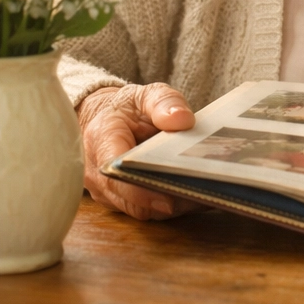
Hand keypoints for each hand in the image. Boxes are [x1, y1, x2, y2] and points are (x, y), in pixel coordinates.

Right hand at [76, 83, 197, 219]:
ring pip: (139, 209)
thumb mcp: (147, 94)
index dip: (139, 188)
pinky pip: (144, 209)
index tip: (168, 197)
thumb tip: (183, 120)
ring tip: (207, 196)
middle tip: (203, 193)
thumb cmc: (129, 107)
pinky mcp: (118, 200)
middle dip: (166, 198)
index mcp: (101, 138)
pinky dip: (171, 204)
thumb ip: (164, 102)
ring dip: (172, 205)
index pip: (115, 170)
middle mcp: (97, 171)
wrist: (106, 119)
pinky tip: (198, 196)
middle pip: (130, 197)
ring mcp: (105, 189)